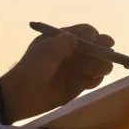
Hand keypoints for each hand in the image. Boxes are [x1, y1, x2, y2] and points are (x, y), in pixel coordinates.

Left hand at [0, 24, 116, 120]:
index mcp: (62, 39)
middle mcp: (73, 52)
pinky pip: (94, 80)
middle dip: (103, 52)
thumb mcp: (45, 52)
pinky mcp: (78, 85)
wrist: (21, 96)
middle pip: (97, 47)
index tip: (103, 43)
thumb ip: (64, 42)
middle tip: (106, 58)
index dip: (96, 37)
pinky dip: (96, 80)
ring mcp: (76, 69)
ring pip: (99, 64)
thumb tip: (81, 37)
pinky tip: (89, 83)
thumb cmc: (31, 69)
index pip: (86, 32)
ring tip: (94, 73)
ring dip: (101, 66)